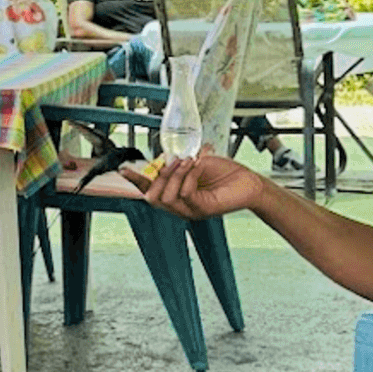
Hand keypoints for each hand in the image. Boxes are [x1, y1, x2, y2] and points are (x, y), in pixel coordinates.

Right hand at [144, 149, 260, 217]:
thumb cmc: (225, 173)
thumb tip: (161, 159)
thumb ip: (177, 164)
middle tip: (173, 161)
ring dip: (175, 175)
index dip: (135, 181)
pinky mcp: (203, 210)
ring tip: (188, 161)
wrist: (249, 182)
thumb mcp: (195, 164)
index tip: (123, 169)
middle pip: (152, 198)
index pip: (150, 192)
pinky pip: (185, 194)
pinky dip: (188, 177)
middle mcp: (181, 207)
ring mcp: (191, 211)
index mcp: (176, 195)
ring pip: (167, 198)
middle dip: (158, 176)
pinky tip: (197, 166)